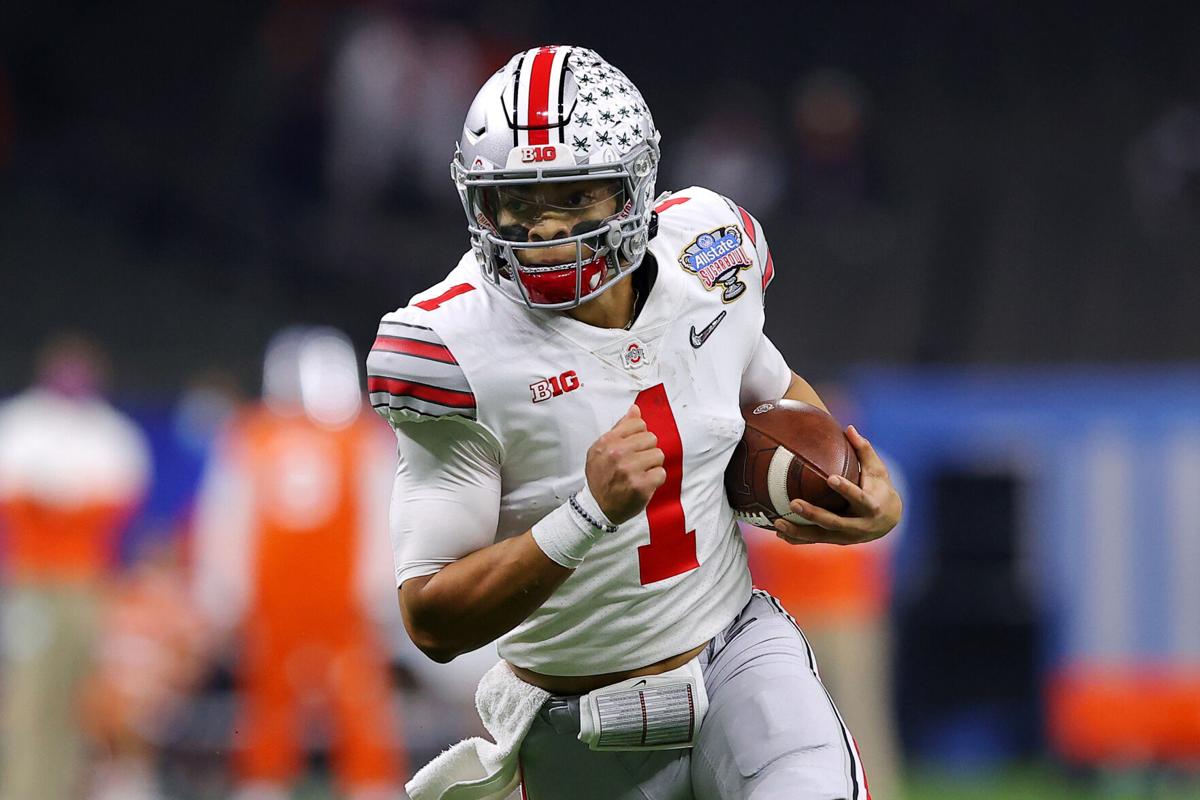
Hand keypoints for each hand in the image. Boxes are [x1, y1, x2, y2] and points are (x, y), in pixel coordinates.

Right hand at [585, 405, 665, 523]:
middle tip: (636, 463)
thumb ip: (619, 428)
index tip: (633, 447)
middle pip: (651, 438)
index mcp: (608, 441)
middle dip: (647, 450)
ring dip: (652, 465)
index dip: (639, 435)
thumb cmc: (601, 477)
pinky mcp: (642, 486)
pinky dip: (655, 479)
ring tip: (640, 473)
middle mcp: (618, 453)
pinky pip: (661, 473)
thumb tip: (635, 409)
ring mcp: (630, 470)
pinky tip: (644, 483)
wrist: (597, 507)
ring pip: (658, 455)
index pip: (638, 424)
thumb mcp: (601, 449)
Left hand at [774, 425, 901, 545]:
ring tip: (778, 522)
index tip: (831, 478)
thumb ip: (864, 449)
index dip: (846, 489)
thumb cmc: (880, 487)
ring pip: (821, 536)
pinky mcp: (836, 541)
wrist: (889, 520)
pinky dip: (797, 538)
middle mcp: (859, 525)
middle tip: (794, 503)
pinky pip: (815, 540)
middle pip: (835, 522)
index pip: (859, 498)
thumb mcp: (878, 470)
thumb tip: (849, 427)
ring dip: (799, 530)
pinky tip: (778, 532)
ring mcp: (847, 536)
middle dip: (814, 514)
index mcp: (871, 506)